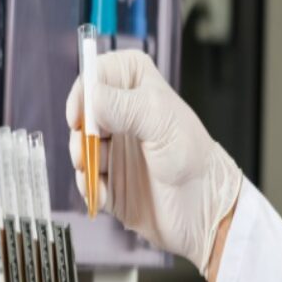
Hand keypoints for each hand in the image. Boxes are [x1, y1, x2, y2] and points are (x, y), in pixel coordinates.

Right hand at [66, 50, 241, 273]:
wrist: (202, 210)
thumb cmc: (193, 159)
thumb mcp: (160, 122)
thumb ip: (124, 106)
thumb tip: (91, 96)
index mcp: (138, 88)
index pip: (100, 71)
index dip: (84, 88)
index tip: (81, 112)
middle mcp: (122, 115)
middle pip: (82, 110)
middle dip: (80, 130)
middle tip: (89, 145)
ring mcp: (114, 147)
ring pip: (79, 145)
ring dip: (83, 160)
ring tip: (97, 172)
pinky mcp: (108, 178)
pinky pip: (84, 178)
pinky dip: (89, 186)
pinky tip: (104, 193)